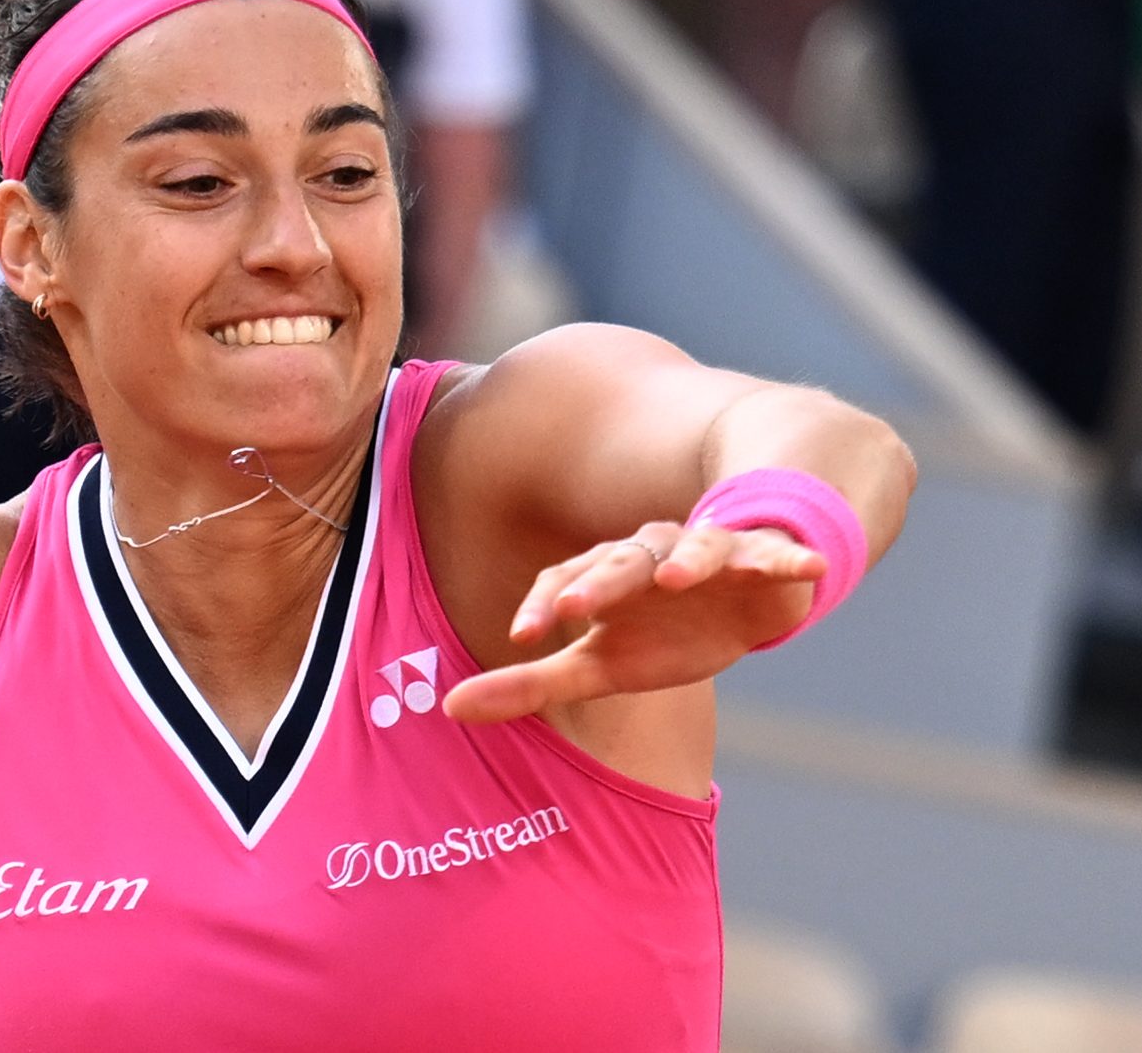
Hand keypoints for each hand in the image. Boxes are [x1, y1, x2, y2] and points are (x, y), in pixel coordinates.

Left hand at [442, 519, 823, 724]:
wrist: (744, 595)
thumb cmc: (662, 631)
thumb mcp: (599, 663)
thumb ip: (529, 684)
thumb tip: (449, 709)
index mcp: (605, 578)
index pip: (564, 583)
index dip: (544, 605)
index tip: (521, 636)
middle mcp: (651, 557)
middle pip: (621, 563)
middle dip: (600, 581)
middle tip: (577, 606)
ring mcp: (710, 554)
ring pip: (695, 548)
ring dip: (688, 558)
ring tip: (679, 575)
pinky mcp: (765, 561)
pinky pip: (775, 555)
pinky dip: (787, 557)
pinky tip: (807, 567)